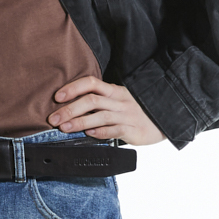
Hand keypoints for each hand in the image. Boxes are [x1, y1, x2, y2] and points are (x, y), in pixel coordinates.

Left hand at [47, 75, 166, 145]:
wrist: (166, 118)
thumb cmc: (137, 110)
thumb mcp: (119, 100)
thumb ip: (101, 102)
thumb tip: (72, 107)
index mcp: (114, 91)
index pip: (91, 83)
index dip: (73, 88)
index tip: (57, 96)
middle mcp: (119, 101)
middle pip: (91, 100)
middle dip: (69, 109)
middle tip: (53, 118)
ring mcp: (126, 115)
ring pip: (99, 116)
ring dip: (79, 122)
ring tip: (64, 128)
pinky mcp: (133, 130)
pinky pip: (114, 130)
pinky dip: (100, 132)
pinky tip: (88, 135)